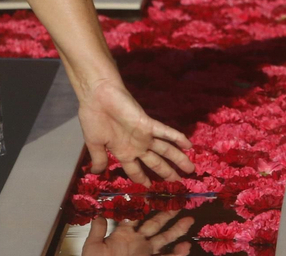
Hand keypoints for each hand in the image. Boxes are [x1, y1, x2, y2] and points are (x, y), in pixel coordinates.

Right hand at [78, 81, 193, 183]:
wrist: (97, 97)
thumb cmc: (94, 119)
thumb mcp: (94, 144)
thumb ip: (99, 159)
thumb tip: (96, 173)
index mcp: (123, 152)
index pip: (136, 171)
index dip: (143, 180)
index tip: (151, 189)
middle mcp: (137, 146)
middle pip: (156, 163)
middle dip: (167, 174)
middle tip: (180, 184)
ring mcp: (144, 136)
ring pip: (165, 150)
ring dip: (178, 159)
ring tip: (191, 170)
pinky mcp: (148, 124)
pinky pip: (165, 132)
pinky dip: (177, 138)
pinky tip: (189, 145)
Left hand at [84, 210, 193, 255]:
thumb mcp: (93, 247)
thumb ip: (97, 230)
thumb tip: (98, 212)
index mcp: (123, 235)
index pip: (136, 215)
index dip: (145, 205)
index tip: (154, 193)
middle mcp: (137, 242)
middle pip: (155, 224)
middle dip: (167, 214)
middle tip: (179, 203)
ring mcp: (145, 252)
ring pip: (164, 239)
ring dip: (177, 230)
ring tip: (189, 220)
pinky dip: (177, 253)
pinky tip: (186, 246)